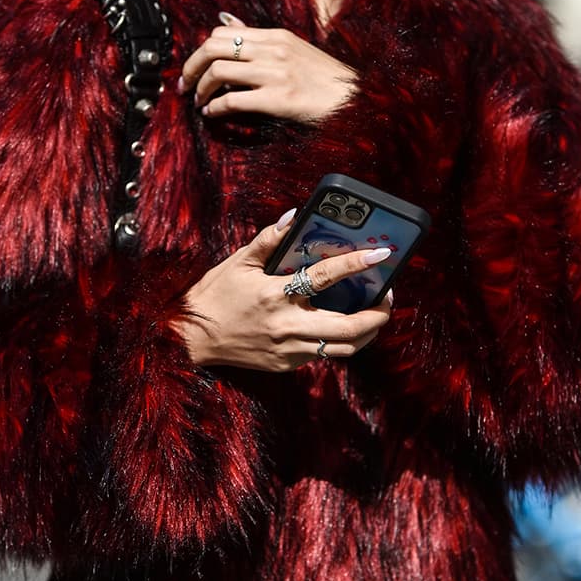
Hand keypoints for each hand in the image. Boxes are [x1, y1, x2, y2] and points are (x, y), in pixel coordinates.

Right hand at [176, 212, 392, 370]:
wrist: (191, 338)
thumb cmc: (215, 295)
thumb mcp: (239, 262)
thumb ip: (269, 239)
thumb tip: (295, 216)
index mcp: (275, 295)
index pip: (324, 277)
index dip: (355, 264)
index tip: (381, 254)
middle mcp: (287, 326)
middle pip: (350, 328)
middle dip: (378, 313)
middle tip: (388, 297)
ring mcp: (289, 350)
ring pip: (344, 349)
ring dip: (367, 332)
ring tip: (374, 313)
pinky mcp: (287, 365)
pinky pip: (324, 354)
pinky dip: (339, 339)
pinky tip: (343, 324)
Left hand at [177, 14, 356, 122]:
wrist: (354, 100)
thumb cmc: (324, 80)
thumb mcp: (293, 49)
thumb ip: (258, 39)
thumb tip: (224, 22)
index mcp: (275, 36)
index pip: (222, 34)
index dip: (201, 51)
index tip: (195, 69)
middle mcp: (272, 50)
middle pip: (213, 48)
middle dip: (192, 67)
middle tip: (185, 86)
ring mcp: (275, 74)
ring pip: (218, 72)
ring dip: (201, 90)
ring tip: (199, 102)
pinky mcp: (278, 99)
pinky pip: (232, 101)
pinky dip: (215, 108)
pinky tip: (212, 115)